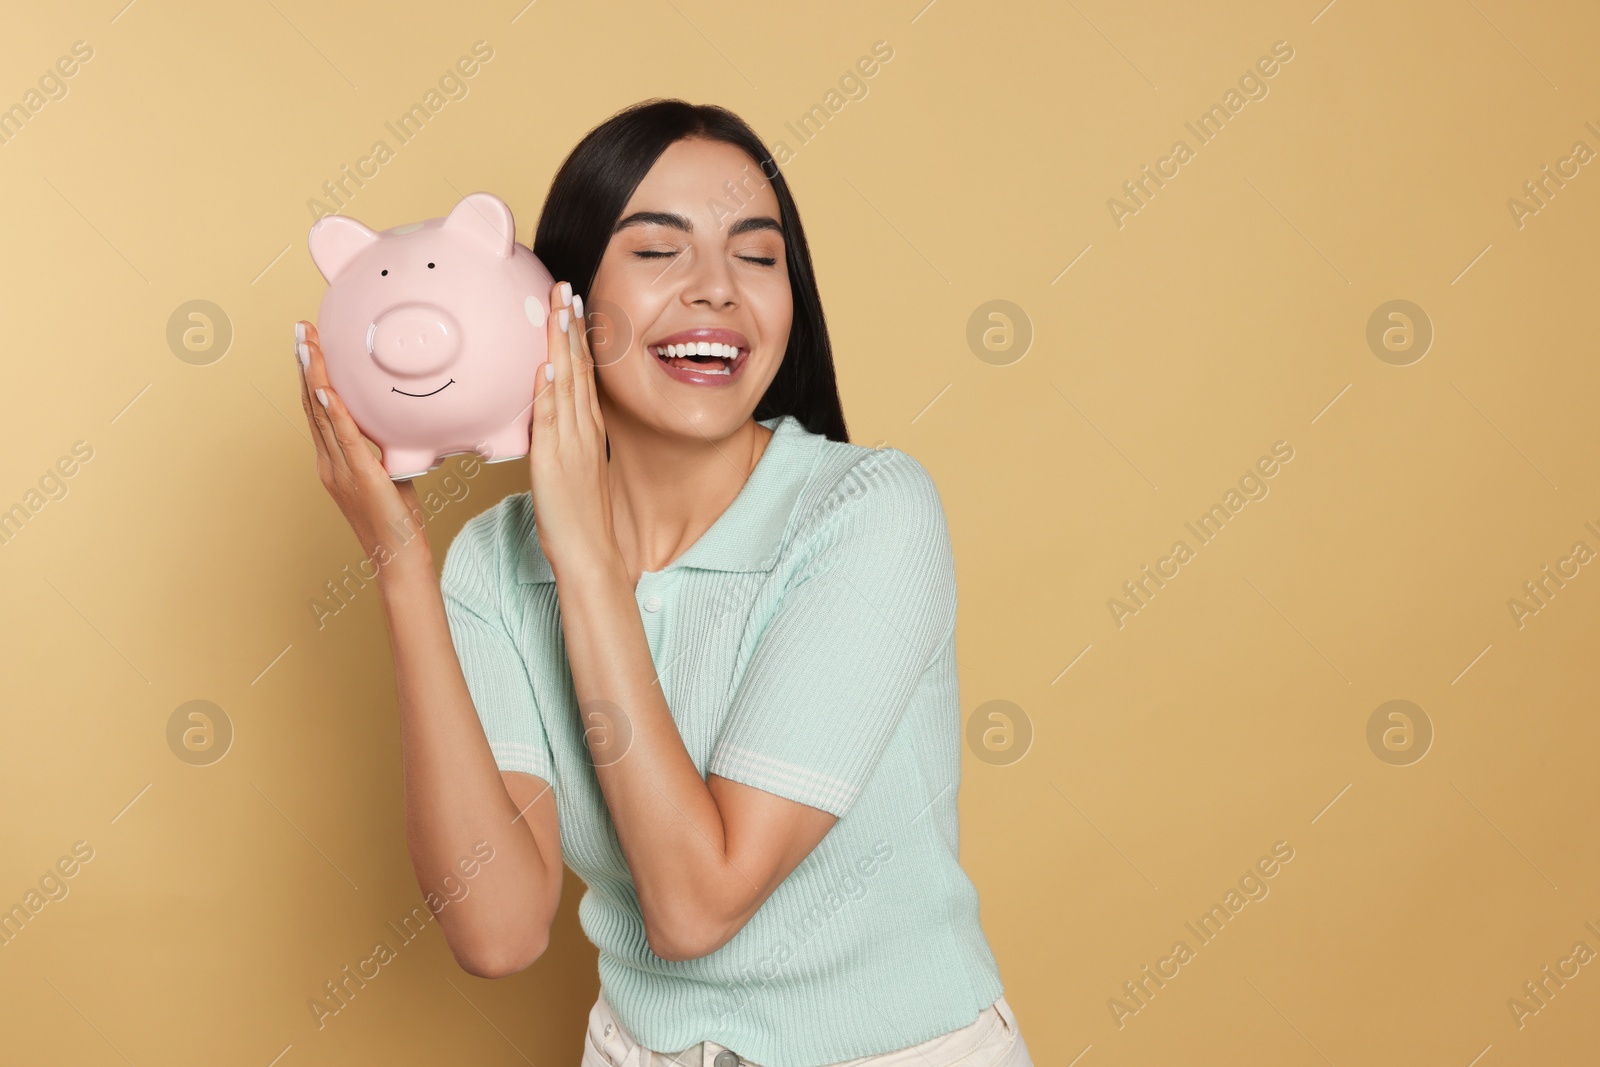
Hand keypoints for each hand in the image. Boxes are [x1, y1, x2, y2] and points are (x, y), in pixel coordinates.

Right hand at [294, 320, 431, 576]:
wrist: (397, 558)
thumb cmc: (397, 521)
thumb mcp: (389, 475)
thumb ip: (384, 450)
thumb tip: (396, 424)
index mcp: (333, 461)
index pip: (318, 409)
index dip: (311, 374)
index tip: (308, 343)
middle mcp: (329, 462)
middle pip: (312, 404)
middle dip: (306, 363)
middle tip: (301, 328)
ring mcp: (341, 470)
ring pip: (322, 414)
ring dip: (313, 374)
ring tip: (306, 342)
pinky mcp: (361, 477)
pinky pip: (345, 438)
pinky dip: (333, 410)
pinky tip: (326, 386)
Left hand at [529, 281, 619, 583]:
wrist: (589, 551)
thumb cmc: (576, 516)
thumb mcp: (569, 467)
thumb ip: (557, 438)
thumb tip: (541, 415)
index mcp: (586, 428)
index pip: (581, 371)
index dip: (575, 335)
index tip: (569, 303)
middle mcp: (582, 428)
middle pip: (578, 366)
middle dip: (571, 325)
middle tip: (565, 287)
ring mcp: (571, 442)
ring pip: (568, 382)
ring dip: (563, 344)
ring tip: (560, 309)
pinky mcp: (556, 460)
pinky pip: (553, 419)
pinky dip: (551, 392)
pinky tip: (548, 367)